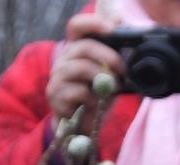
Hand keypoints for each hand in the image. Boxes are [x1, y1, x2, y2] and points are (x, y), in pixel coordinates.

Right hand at [47, 14, 124, 130]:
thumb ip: (114, 57)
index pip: (77, 26)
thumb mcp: (109, 75)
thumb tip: (124, 34)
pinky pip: (78, 91)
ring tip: (111, 88)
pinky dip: (92, 98)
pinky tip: (95, 104)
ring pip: (81, 67)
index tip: (113, 28)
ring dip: (102, 78)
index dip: (94, 23)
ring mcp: (57, 77)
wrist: (82, 126)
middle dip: (108, 56)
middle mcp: (64, 59)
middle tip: (122, 69)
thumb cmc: (96, 97)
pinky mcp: (55, 95)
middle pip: (83, 46)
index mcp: (76, 49)